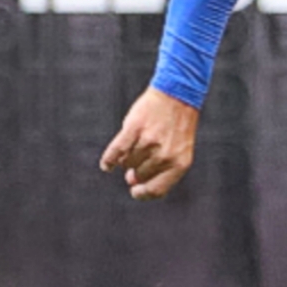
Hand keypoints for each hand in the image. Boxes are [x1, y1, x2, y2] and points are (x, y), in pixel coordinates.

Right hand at [100, 87, 199, 201]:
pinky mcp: (134, 128)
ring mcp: (149, 142)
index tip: (134, 191)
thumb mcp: (178, 149)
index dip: (143, 193)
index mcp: (180, 163)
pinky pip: (115, 151)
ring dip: (126, 159)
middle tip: (136, 162)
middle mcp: (165, 155)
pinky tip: (106, 166)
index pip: (157, 190)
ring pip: (127, 162)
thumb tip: (131, 182)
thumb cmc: (177, 125)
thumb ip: (160, 168)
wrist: (178, 93)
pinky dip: (108, 160)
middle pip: (139, 175)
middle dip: (135, 171)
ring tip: (136, 147)